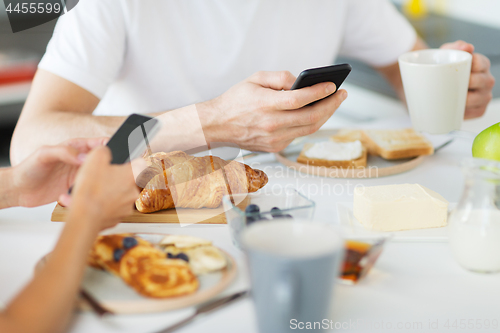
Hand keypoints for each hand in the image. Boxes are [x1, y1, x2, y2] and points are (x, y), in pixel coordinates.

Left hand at [11, 137, 107, 206]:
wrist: (19, 190)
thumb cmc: (29, 168)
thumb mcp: (45, 154)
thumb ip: (65, 152)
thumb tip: (85, 157)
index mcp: (77, 147)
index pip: (101, 143)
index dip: (111, 147)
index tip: (113, 155)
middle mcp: (82, 161)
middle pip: (105, 161)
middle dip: (110, 167)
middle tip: (106, 174)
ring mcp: (81, 175)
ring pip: (100, 177)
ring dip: (102, 182)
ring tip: (95, 187)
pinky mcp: (78, 189)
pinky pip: (91, 191)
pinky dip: (91, 194)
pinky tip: (83, 196)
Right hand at [66, 146, 138, 229]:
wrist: (85, 217)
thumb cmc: (92, 189)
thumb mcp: (95, 158)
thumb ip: (104, 150)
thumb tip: (105, 151)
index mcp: (133, 175)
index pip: (140, 163)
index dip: (130, 160)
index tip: (123, 161)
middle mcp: (134, 191)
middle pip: (127, 180)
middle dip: (115, 178)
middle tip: (101, 177)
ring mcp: (127, 207)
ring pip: (119, 195)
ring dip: (108, 192)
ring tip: (93, 191)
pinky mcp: (117, 218)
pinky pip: (111, 208)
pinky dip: (103, 205)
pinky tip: (91, 202)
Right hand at [198, 71, 347, 151]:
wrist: (217, 125)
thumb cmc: (236, 100)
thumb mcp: (254, 78)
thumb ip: (280, 77)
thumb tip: (301, 82)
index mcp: (265, 105)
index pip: (300, 99)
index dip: (320, 92)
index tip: (333, 85)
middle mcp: (272, 125)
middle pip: (311, 118)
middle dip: (331, 105)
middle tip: (342, 94)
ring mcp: (274, 139)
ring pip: (309, 129)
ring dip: (325, 116)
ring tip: (334, 102)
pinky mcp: (275, 147)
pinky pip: (299, 135)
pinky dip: (310, 124)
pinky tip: (317, 113)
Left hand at [440, 40, 494, 118]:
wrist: (434, 85)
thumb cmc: (443, 67)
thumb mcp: (446, 54)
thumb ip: (455, 47)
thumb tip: (467, 47)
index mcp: (482, 64)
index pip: (480, 63)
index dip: (468, 67)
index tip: (455, 70)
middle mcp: (487, 80)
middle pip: (481, 81)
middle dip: (465, 83)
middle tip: (449, 85)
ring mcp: (484, 96)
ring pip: (478, 98)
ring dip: (464, 99)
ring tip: (450, 98)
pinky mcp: (479, 110)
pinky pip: (475, 113)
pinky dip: (464, 112)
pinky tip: (454, 110)